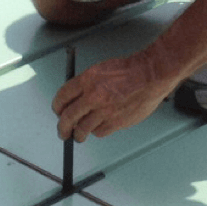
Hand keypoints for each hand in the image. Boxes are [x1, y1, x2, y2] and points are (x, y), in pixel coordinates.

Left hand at [52, 51, 171, 141]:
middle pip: (68, 117)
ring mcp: (104, 111)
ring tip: (78, 135)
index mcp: (87, 80)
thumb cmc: (128, 70)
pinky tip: (98, 128)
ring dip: (78, 134)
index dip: (57, 107)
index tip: (58, 111)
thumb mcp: (99, 70)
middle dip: (62, 127)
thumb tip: (75, 100)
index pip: (62, 97)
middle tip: (62, 132)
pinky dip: (97, 131)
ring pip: (82, 129)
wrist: (149, 75)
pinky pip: (99, 132)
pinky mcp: (116, 122)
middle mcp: (93, 96)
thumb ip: (85, 85)